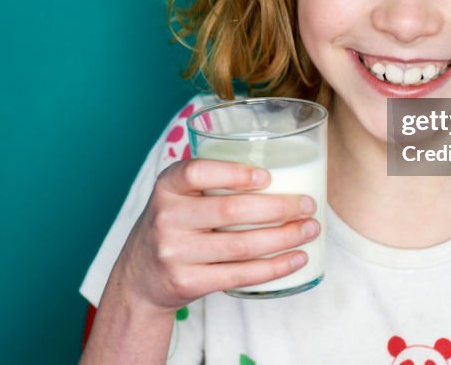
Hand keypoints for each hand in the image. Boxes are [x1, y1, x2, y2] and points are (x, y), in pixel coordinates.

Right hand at [109, 158, 319, 311]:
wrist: (140, 275)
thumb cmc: (176, 224)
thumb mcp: (179, 195)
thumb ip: (212, 181)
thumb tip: (283, 169)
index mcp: (167, 186)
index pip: (196, 172)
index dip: (234, 173)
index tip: (267, 176)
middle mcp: (166, 217)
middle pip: (230, 211)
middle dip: (278, 208)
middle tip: (308, 204)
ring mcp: (175, 253)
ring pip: (240, 245)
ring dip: (284, 237)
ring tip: (310, 229)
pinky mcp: (187, 282)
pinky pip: (239, 275)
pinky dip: (274, 267)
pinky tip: (296, 258)